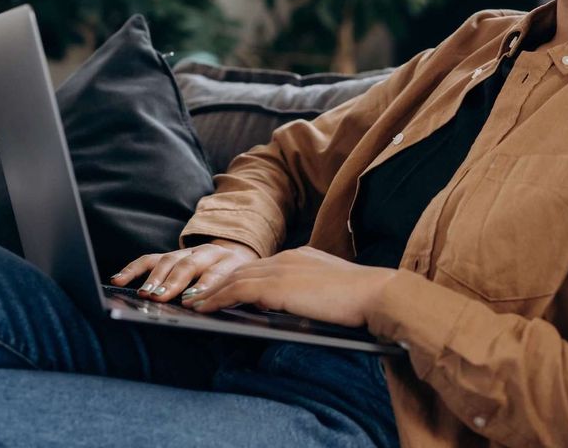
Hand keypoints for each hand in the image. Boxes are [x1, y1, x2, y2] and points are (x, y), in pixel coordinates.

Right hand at [109, 239, 258, 303]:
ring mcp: (190, 252)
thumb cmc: (241, 282)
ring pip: (170, 259)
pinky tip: (119, 279)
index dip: (203, 288)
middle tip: (161, 297)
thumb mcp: (247, 291)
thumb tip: (228, 320)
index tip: (190, 302)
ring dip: (156, 277)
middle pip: (189, 265)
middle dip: (174, 282)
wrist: (241, 255)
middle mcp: (209, 253)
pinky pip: (151, 259)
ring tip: (145, 292)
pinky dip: (134, 269)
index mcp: (232, 263)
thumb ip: (238, 301)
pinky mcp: (173, 254)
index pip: (217, 274)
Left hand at [184, 246, 396, 327]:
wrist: (376, 294)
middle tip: (194, 294)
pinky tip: (202, 309)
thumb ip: (310, 292)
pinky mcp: (277, 286)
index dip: (237, 277)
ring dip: (209, 292)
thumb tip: (298, 305)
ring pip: (233, 279)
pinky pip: (236, 291)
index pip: (260, 267)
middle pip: (241, 269)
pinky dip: (215, 299)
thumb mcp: (331, 290)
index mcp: (300, 257)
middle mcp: (287, 258)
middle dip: (216, 282)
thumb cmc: (362, 300)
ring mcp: (281, 269)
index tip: (221, 287)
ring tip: (191, 304)